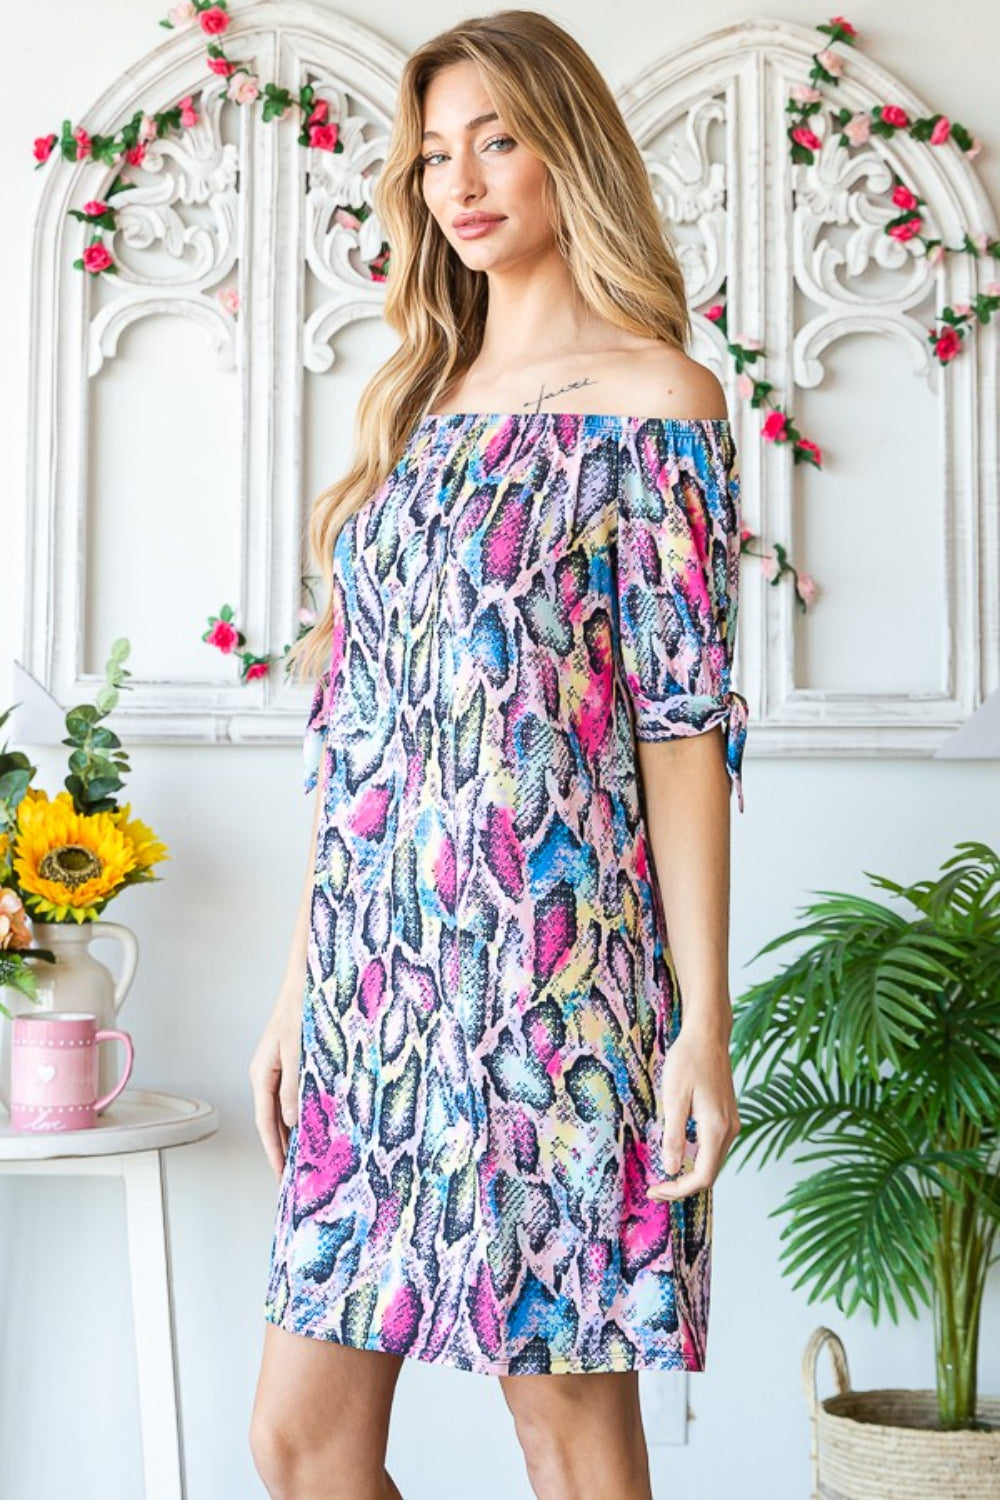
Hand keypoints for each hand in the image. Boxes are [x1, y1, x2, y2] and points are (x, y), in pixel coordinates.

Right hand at [249, 992, 304, 1180]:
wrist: (305, 980)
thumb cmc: (299, 1010)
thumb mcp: (297, 1051)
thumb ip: (292, 1087)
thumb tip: (290, 1122)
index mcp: (261, 1074)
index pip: (265, 1122)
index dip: (273, 1151)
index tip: (280, 1175)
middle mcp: (266, 1074)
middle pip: (270, 1120)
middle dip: (280, 1149)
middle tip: (292, 1177)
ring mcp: (276, 1068)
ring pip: (281, 1109)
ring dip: (290, 1133)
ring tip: (302, 1159)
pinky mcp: (290, 1062)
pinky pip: (291, 1095)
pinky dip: (298, 1113)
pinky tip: (311, 1124)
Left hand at [646, 1022, 740, 1201]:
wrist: (708, 1035)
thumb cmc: (688, 1061)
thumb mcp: (674, 1098)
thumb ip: (673, 1136)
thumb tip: (670, 1169)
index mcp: (716, 1128)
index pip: (702, 1177)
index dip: (678, 1189)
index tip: (655, 1190)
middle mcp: (729, 1130)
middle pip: (709, 1174)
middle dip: (682, 1186)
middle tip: (655, 1188)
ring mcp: (731, 1123)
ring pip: (713, 1162)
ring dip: (689, 1173)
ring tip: (663, 1175)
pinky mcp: (727, 1116)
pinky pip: (714, 1148)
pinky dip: (696, 1158)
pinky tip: (678, 1153)